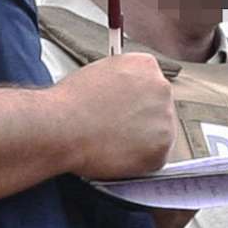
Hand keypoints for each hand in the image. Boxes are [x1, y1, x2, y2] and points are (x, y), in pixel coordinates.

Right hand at [58, 52, 178, 180]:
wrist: (61, 127)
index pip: (150, 83)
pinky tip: (117, 154)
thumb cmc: (70, 103)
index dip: (135, 100)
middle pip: (158, 108)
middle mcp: (161, 88)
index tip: (124, 109)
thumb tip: (124, 95)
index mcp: (146, 65)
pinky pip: (154, 158)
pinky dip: (138, 162)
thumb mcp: (99, 73)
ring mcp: (165, 119)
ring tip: (111, 142)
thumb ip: (121, 81)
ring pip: (159, 134)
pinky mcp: (162, 149)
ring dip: (141, 141)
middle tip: (116, 128)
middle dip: (141, 120)